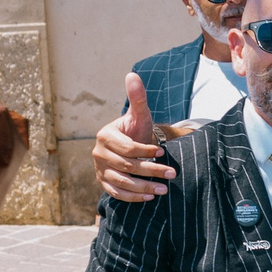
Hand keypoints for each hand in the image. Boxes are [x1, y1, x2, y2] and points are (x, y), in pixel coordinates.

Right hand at [94, 72, 174, 201]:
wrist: (130, 146)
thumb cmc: (136, 129)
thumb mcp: (138, 114)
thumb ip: (137, 97)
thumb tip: (132, 74)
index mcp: (106, 136)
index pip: (126, 147)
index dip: (145, 151)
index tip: (162, 152)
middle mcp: (99, 153)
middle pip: (127, 166)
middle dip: (150, 171)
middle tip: (172, 174)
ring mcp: (100, 169)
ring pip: (122, 181)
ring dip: (143, 187)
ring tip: (164, 189)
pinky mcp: (103, 182)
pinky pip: (116, 192)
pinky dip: (132, 197)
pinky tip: (150, 197)